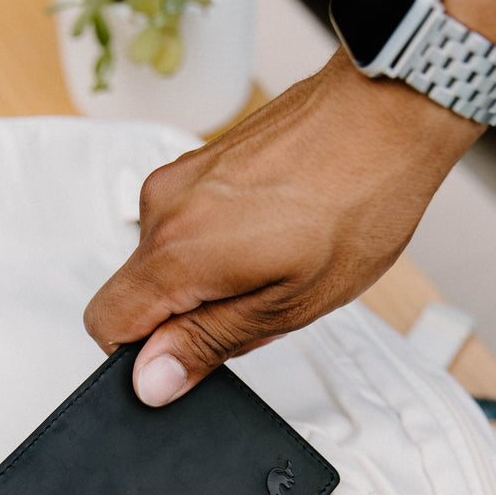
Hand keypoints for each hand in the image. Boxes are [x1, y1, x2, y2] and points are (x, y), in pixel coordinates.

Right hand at [84, 50, 480, 404]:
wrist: (389, 113)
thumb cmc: (357, 202)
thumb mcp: (287, 305)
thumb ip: (206, 344)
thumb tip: (150, 380)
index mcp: (177, 250)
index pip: (106, 324)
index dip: (143, 356)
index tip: (192, 353)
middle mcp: (162, 207)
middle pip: (135, 293)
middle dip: (185, 318)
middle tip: (256, 307)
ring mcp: (178, 178)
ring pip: (163, 260)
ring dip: (205, 281)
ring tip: (275, 265)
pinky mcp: (197, 163)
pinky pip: (184, 225)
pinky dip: (216, 245)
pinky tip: (273, 237)